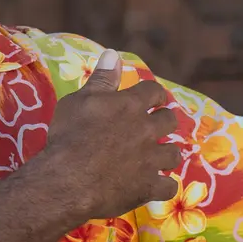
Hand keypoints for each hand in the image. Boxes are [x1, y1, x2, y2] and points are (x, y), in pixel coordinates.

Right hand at [35, 49, 181, 220]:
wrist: (69, 178)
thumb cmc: (70, 136)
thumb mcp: (79, 100)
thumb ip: (101, 79)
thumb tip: (113, 54)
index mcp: (130, 106)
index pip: (154, 91)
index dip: (154, 94)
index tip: (152, 98)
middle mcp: (146, 130)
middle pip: (169, 121)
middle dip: (163, 122)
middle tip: (154, 127)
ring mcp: (150, 161)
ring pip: (173, 154)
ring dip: (166, 153)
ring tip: (157, 157)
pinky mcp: (148, 187)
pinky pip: (168, 187)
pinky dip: (163, 187)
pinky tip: (156, 187)